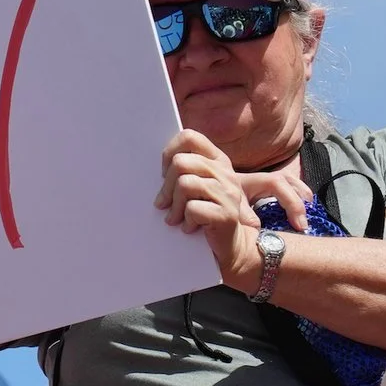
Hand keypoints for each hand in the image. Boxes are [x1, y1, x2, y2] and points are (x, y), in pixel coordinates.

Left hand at [157, 129, 264, 289]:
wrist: (232, 247)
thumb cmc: (207, 215)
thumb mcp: (198, 189)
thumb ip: (184, 171)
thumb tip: (153, 166)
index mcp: (219, 161)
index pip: (190, 137)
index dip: (169, 152)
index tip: (164, 173)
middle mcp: (227, 174)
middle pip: (181, 162)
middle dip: (166, 186)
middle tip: (164, 203)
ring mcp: (229, 194)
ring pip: (185, 184)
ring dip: (174, 205)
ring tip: (175, 218)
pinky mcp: (227, 215)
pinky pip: (193, 208)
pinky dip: (185, 220)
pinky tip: (189, 227)